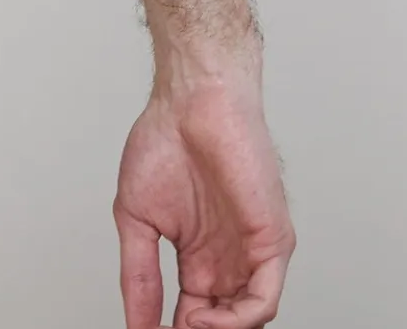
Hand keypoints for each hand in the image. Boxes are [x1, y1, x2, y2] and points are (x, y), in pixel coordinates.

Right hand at [114, 56, 294, 327]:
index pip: (193, 317)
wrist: (191, 99)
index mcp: (199, 256)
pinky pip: (264, 298)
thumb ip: (138, 276)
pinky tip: (206, 319)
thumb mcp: (137, 219)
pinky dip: (238, 320)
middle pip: (222, 321)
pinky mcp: (272, 239)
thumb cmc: (166, 141)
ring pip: (247, 317)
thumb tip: (134, 325)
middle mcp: (229, 259)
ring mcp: (252, 251)